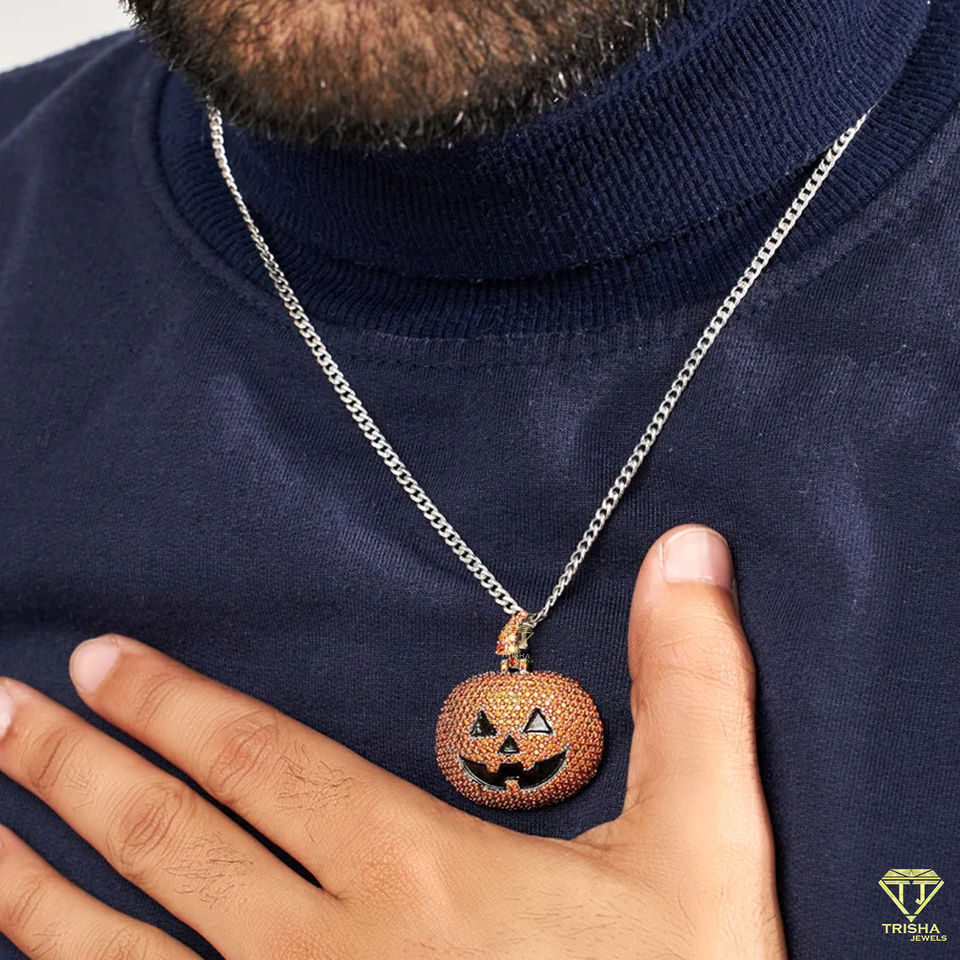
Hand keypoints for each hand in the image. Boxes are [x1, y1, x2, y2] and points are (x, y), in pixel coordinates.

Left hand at [0, 524, 785, 958]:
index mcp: (417, 876)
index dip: (173, 704)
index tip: (99, 659)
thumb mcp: (705, 845)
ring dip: (34, 889)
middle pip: (171, 844)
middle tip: (0, 705)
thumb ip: (689, 689)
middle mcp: (327, 954)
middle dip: (75, 767)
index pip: (261, 764)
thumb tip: (687, 545)